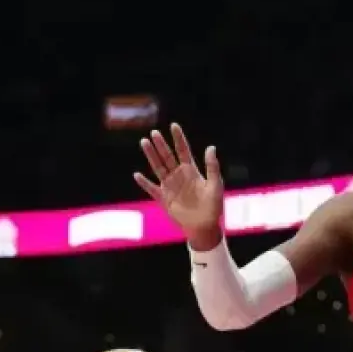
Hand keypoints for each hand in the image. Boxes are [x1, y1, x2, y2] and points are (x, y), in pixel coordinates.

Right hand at [133, 123, 224, 247]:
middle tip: (154, 132)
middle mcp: (179, 175)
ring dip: (151, 156)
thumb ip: (212, 166)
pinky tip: (137, 175)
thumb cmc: (213, 206)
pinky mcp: (164, 198)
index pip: (183, 150)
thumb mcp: (215, 184)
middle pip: (168, 156)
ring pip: (158, 167)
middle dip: (161, 144)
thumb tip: (211, 147)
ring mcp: (170, 186)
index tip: (174, 125)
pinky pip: (152, 189)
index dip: (178, 138)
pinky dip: (144, 183)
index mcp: (191, 170)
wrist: (204, 226)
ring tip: (144, 143)